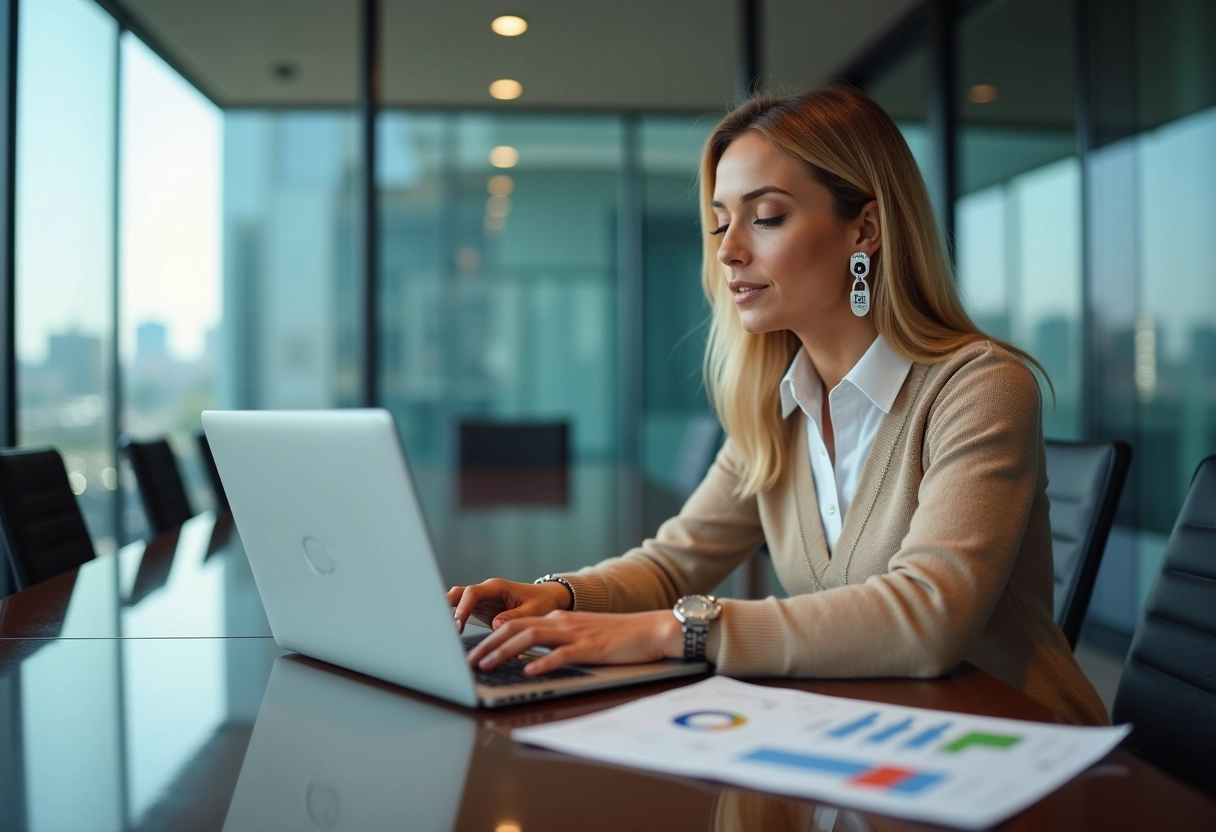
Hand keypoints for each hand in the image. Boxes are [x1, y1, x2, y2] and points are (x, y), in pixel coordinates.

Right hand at [448, 578, 572, 632]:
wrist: (546, 599)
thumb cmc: (542, 602)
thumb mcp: (533, 611)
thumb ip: (515, 617)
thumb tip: (496, 626)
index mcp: (497, 587)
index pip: (473, 593)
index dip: (463, 607)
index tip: (458, 624)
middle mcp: (486, 591)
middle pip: (458, 594)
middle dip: (447, 608)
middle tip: (442, 629)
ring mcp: (481, 600)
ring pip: (456, 601)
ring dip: (447, 613)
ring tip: (441, 632)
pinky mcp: (480, 609)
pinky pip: (461, 611)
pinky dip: (453, 619)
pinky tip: (448, 633)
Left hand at [465, 609, 684, 675]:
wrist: (652, 629)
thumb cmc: (619, 637)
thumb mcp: (582, 634)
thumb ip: (557, 641)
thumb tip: (531, 658)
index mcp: (558, 619)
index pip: (515, 625)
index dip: (490, 639)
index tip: (473, 654)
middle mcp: (562, 623)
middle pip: (515, 629)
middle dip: (487, 646)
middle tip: (469, 663)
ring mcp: (576, 634)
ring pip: (530, 638)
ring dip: (504, 653)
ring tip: (487, 666)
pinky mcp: (591, 648)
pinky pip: (562, 654)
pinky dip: (543, 663)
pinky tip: (529, 672)